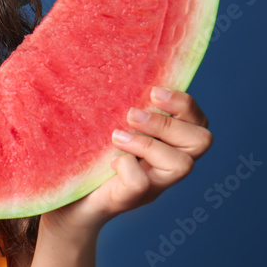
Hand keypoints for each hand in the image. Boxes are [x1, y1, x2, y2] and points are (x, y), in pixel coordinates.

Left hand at [41, 87, 212, 243]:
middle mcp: (165, 166)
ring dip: (149, 143)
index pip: (198, 121)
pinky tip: (108, 162)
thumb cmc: (85, 157)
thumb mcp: (105, 127)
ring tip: (116, 135)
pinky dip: (127, 167)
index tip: (153, 91)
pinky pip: (141, 183)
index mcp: (166, 144)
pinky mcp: (127, 199)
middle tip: (131, 115)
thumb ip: (118, 107)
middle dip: (167, 122)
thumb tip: (110, 64)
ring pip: (183, 165)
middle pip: (202, 140)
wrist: (65, 202)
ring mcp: (151, 186)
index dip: (185, 104)